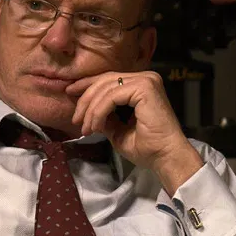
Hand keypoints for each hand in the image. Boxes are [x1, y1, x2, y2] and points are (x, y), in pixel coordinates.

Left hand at [65, 71, 203, 193]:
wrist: (166, 158)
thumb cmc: (148, 148)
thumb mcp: (118, 130)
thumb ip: (105, 117)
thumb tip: (87, 112)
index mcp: (141, 85)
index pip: (109, 79)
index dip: (87, 85)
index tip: (69, 94)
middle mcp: (146, 78)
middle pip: (105, 81)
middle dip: (85, 98)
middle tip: (75, 118)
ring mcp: (146, 81)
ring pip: (105, 89)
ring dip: (90, 109)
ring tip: (85, 128)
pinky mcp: (144, 88)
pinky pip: (111, 97)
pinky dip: (99, 112)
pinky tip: (95, 126)